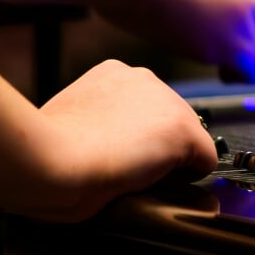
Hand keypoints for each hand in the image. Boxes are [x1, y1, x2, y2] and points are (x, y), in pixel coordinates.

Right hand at [29, 59, 217, 221]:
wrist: (52, 161)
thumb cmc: (49, 149)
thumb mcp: (71, 119)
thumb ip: (96, 120)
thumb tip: (106, 141)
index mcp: (112, 74)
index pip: (142, 107)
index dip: (133, 134)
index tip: (116, 150)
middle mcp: (143, 78)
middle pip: (168, 119)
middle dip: (154, 144)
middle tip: (125, 165)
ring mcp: (167, 102)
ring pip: (187, 138)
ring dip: (168, 159)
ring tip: (133, 173)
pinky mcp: (184, 131)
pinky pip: (205, 161)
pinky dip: (187, 177)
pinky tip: (156, 181)